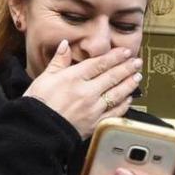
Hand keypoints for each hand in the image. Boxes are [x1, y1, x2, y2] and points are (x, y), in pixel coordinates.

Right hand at [24, 39, 142, 138]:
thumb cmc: (38, 104)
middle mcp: (86, 92)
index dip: (115, 57)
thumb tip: (65, 44)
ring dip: (129, 84)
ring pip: (117, 94)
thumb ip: (58, 60)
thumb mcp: (44, 77)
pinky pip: (115, 112)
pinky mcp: (96, 123)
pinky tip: (129, 98)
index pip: (99, 64)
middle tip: (138, 62)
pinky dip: (124, 104)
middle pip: (112, 77)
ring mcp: (93, 108)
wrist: (37, 131)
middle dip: (127, 68)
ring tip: (138, 77)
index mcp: (74, 78)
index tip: (126, 52)